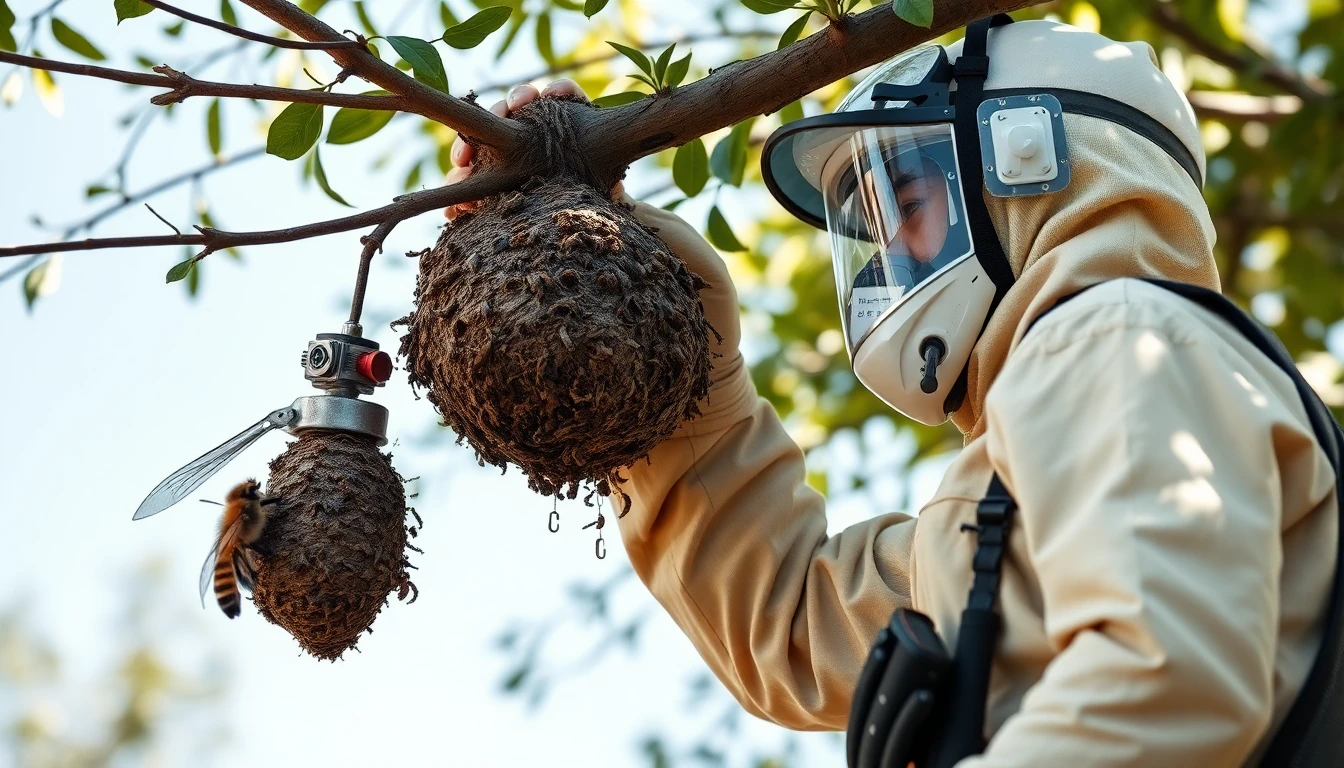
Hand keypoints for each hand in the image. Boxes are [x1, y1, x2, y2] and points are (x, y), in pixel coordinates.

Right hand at [445, 79, 740, 365]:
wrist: (693, 379)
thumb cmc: (701, 312)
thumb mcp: (682, 254)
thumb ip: (648, 219)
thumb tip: (606, 188)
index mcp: (613, 190)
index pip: (574, 135)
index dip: (551, 106)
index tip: (534, 101)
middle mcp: (577, 209)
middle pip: (526, 155)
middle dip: (493, 134)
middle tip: (474, 141)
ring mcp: (550, 241)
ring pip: (501, 192)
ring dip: (470, 175)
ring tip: (458, 174)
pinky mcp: (533, 277)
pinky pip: (494, 240)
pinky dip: (467, 224)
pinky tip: (453, 219)